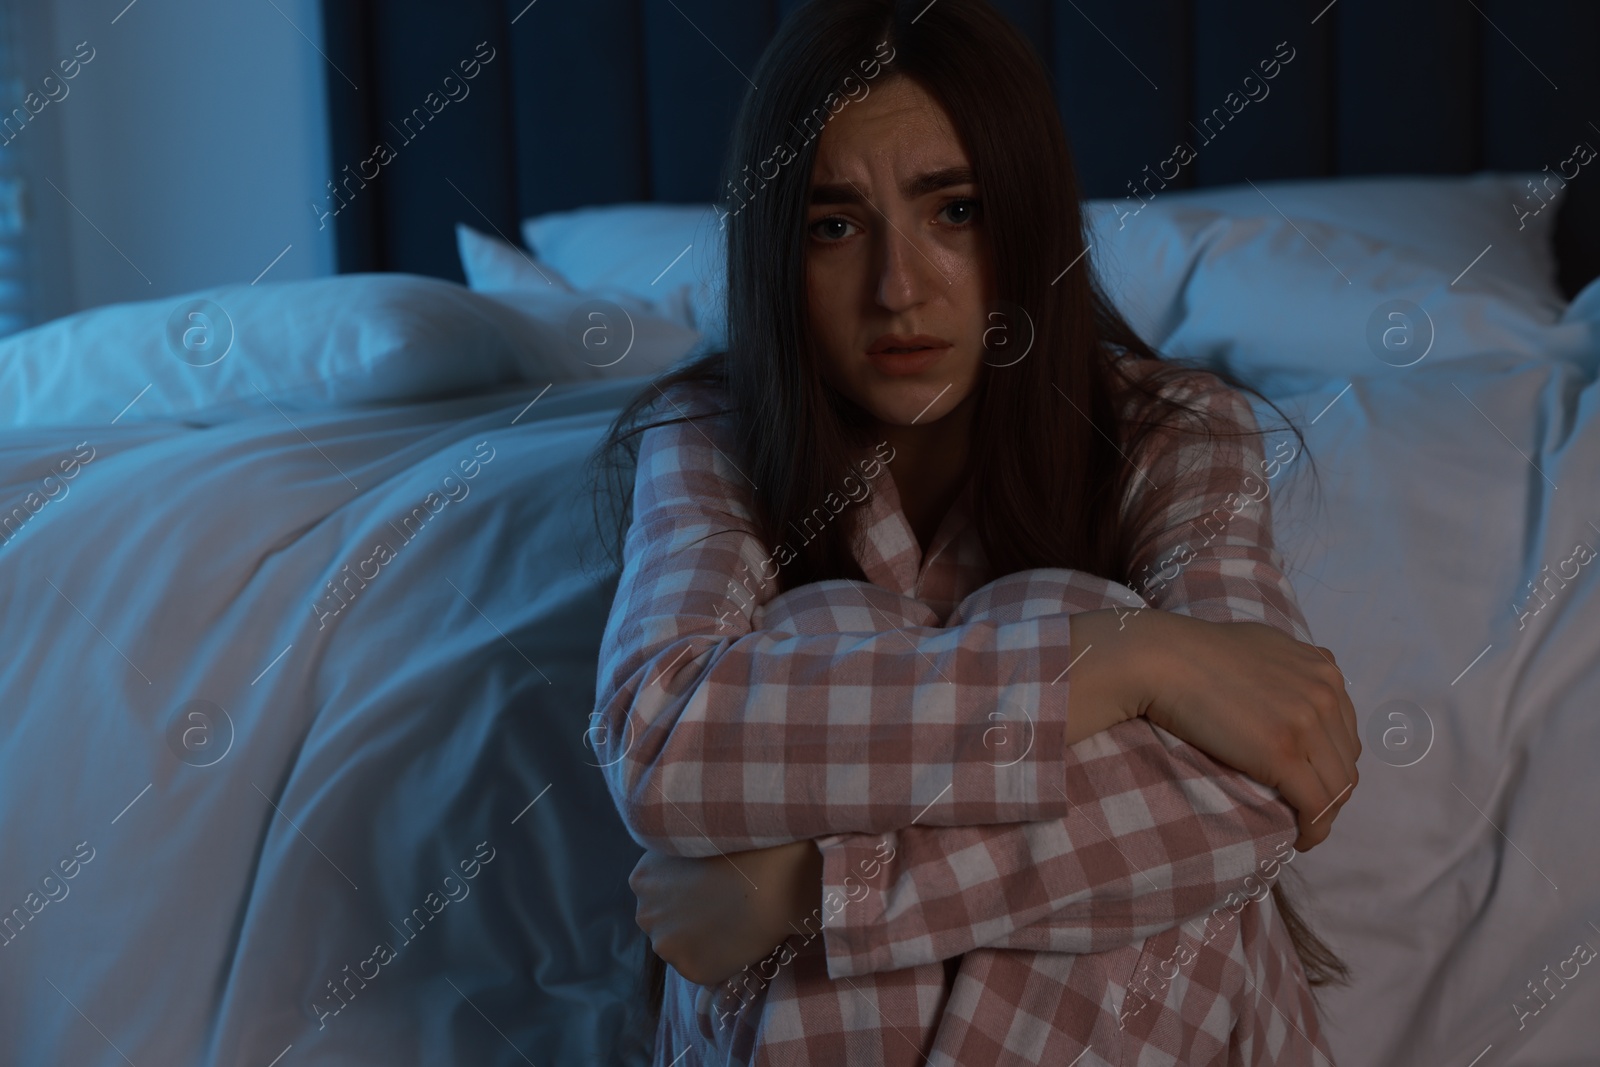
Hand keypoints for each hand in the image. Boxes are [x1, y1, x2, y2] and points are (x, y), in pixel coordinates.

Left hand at [629, 839, 821, 987]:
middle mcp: (645, 914)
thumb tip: (685, 874)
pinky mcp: (690, 970)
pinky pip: (702, 967)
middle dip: (686, 918)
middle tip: (720, 907)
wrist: (766, 882)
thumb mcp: (694, 842)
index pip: (655, 892)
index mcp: (642, 879)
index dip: (684, 890)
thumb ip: (677, 861)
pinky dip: (717, 959)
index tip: (707, 886)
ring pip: (680, 948)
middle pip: (664, 922)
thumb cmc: (739, 850)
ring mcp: (665, 947)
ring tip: (732, 924)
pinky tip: (737, 941)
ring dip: (699, 941)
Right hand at [1128, 612, 1360, 850]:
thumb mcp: (1261, 645)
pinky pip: (1316, 805)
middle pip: (1345, 762)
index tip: (1309, 779)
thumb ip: (1289, 666)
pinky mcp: (1284, 754)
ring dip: (1325, 815)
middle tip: (1302, 807)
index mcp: (1323, 670)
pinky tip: (1300, 840)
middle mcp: (1325, 694)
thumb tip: (1294, 688)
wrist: (1164, 659)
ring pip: (1337, 788)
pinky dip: (1315, 830)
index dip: (1330, 762)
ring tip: (1301, 827)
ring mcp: (1307, 724)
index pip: (1345, 731)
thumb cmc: (1195, 651)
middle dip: (1329, 790)